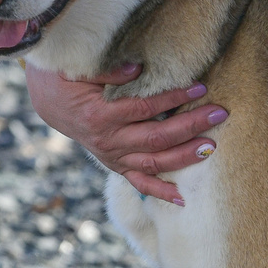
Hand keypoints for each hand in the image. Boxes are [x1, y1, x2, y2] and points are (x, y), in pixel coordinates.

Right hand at [26, 60, 225, 206]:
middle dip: (191, 126)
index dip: (173, 99)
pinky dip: (159, 192)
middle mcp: (107, 141)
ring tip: (211, 147)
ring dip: (185, 156)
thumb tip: (138, 67)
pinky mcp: (114, 164)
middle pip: (156, 137)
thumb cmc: (65, 78)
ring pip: (153, 162)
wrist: (48, 102)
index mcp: (100, 115)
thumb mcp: (80, 68)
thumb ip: (109, 71)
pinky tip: (182, 199)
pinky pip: (138, 182)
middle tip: (220, 113)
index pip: (145, 108)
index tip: (200, 88)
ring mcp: (112, 156)